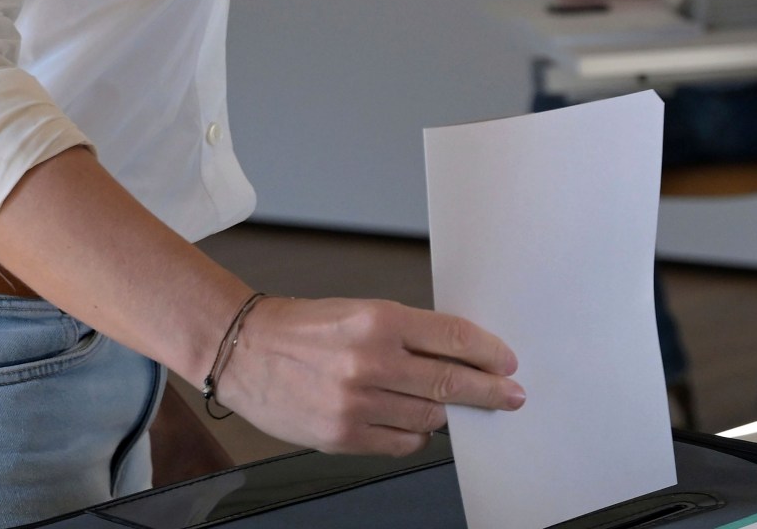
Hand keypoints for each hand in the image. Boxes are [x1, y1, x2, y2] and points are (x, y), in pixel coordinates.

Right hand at [213, 296, 523, 455]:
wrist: (246, 350)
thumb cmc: (304, 329)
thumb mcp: (361, 311)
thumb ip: (409, 334)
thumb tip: (459, 357)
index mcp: (378, 320)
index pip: (453, 338)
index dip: (489, 352)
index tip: (507, 362)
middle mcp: (369, 361)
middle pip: (450, 383)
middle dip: (489, 391)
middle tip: (510, 395)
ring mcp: (356, 403)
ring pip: (429, 418)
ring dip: (448, 414)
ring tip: (452, 407)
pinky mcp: (342, 436)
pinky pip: (402, 444)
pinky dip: (416, 436)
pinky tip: (413, 424)